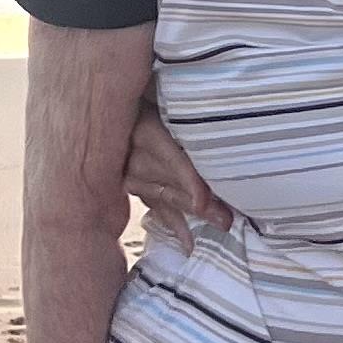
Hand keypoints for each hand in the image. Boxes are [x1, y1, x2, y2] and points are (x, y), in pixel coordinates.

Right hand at [124, 95, 229, 247]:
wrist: (113, 103)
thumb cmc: (154, 99)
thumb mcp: (168, 103)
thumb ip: (188, 117)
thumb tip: (228, 122)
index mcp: (144, 128)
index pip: (169, 158)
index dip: (187, 180)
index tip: (203, 201)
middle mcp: (132, 154)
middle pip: (169, 181)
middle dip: (199, 203)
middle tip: (226, 220)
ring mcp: (128, 173)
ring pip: (164, 197)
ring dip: (192, 215)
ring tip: (221, 227)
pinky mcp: (132, 184)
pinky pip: (155, 207)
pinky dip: (174, 225)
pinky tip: (188, 243)